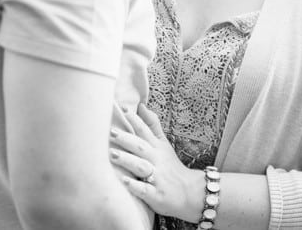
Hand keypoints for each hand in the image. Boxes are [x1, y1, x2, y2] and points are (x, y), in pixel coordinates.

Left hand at [110, 104, 204, 221]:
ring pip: (141, 167)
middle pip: (141, 147)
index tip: (122, 109)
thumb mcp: (163, 144)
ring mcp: (157, 178)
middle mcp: (156, 160)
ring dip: (127, 160)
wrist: (190, 193)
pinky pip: (145, 190)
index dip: (134, 119)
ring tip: (112, 154)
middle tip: (110, 132)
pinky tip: (124, 181)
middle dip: (126, 139)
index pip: (145, 130)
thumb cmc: (171, 166)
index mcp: (157, 147)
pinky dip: (135, 186)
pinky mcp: (156, 195)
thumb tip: (141, 105)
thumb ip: (152, 125)